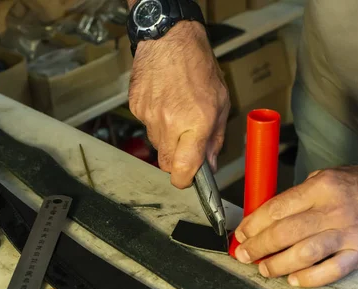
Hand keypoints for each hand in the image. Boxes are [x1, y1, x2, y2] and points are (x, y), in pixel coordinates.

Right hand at [129, 21, 229, 187]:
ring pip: (157, 146)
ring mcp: (150, 116)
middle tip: (186, 145)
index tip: (188, 180)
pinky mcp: (136, 109)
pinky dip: (155, 122)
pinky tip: (164, 103)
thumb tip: (209, 164)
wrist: (169, 38)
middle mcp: (171, 123)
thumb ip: (216, 139)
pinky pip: (146, 127)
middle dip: (177, 161)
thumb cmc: (197, 65)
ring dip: (167, 139)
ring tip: (176, 114)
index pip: (183, 170)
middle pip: (167, 164)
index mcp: (196, 123)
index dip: (185, 181)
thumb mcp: (220, 103)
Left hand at [234, 167, 357, 286]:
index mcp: (321, 187)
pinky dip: (309, 278)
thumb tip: (263, 218)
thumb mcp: (326, 179)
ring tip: (265, 269)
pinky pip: (331, 271)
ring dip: (278, 264)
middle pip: (285, 232)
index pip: (276, 209)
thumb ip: (297, 197)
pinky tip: (294, 279)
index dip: (253, 224)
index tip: (241, 234)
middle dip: (258, 246)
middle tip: (245, 255)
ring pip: (304, 254)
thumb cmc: (356, 187)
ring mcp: (348, 233)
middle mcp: (334, 210)